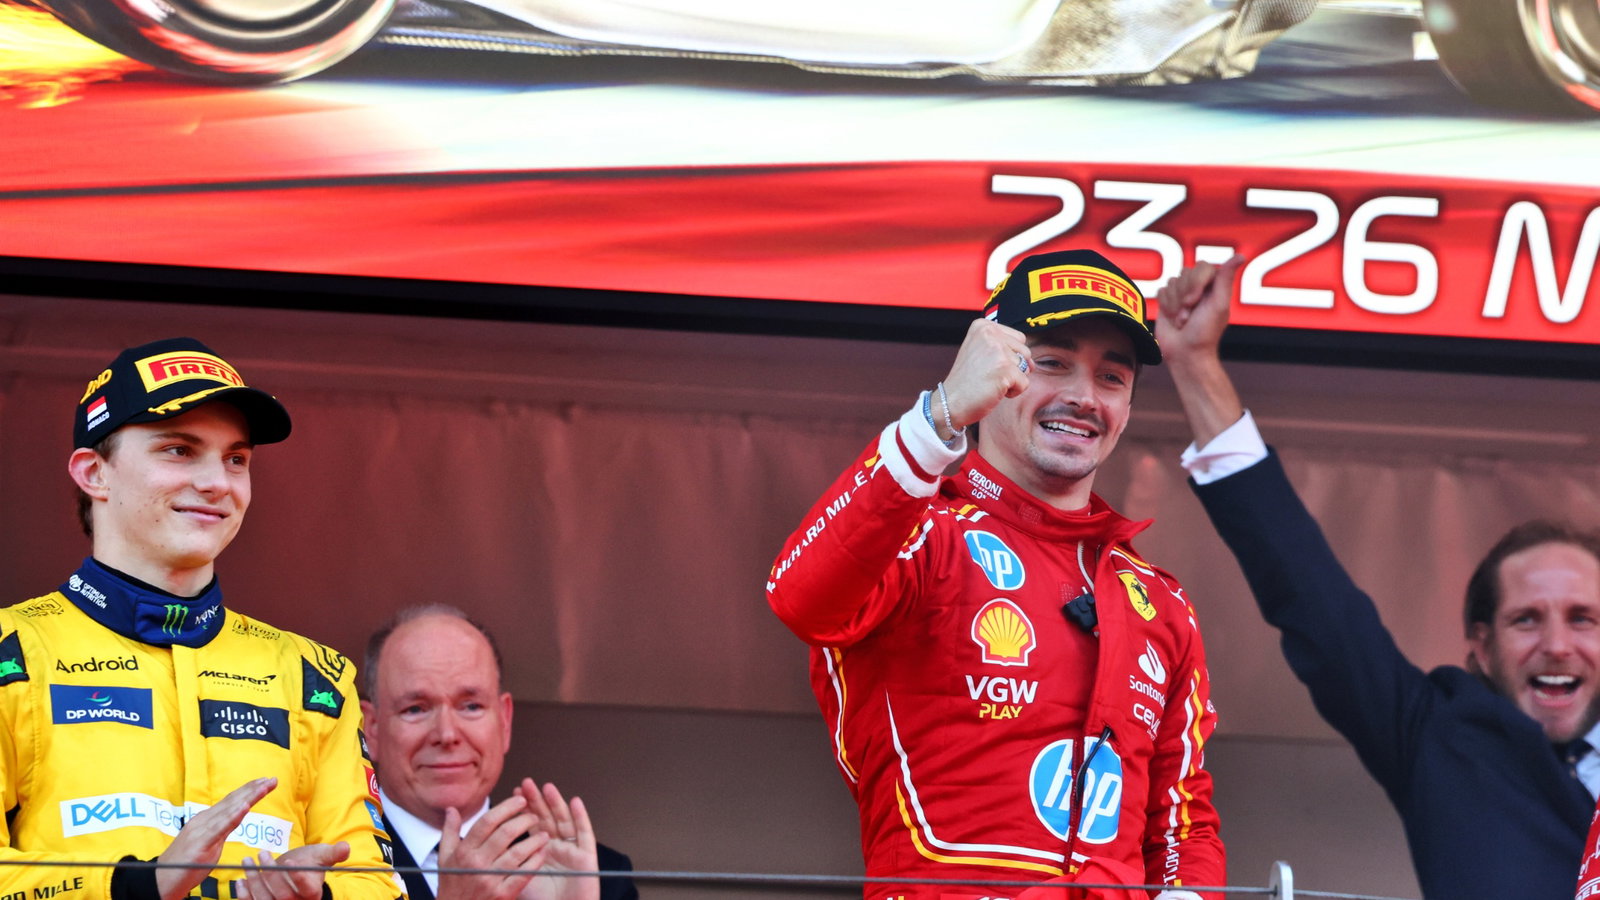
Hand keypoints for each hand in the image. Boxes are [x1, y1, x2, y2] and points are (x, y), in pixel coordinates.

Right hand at [156, 777, 275, 899]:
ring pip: (230, 810)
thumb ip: (222, 830)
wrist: (160, 880)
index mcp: (207, 820)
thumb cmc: (185, 864)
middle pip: (233, 801)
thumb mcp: (210, 844)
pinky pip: (220, 827)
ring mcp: (201, 830)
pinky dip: (234, 816)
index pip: (232, 801)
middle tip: (273, 779)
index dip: (249, 790)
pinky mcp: (200, 843)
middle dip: (254, 789)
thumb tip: (236, 818)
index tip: (266, 781)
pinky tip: (245, 806)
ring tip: (265, 786)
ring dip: (249, 797)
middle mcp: (204, 820)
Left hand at [237, 842, 349, 899]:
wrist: (295, 874)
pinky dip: (244, 895)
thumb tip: (346, 848)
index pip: (307, 890)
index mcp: (313, 894)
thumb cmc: (310, 864)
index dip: (297, 878)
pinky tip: (241, 880)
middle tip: (262, 853)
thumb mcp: (322, 856)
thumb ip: (333, 853)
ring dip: (254, 881)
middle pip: (283, 896)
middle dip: (270, 874)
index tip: (288, 862)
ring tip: (247, 862)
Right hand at [435, 797, 550, 899]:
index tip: (520, 800)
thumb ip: (449, 832)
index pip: (487, 822)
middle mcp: (477, 864)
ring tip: (543, 833)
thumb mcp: (445, 858)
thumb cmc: (452, 886)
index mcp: (464, 852)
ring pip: (517, 853)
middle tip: (534, 815)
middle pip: (505, 834)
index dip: (506, 808)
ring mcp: (490, 880)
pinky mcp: (503, 894)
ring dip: (534, 840)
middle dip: (523, 820)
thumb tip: (452, 809)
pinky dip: (535, 861)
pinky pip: (523, 874)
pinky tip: (542, 853)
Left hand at [516, 779, 599, 899]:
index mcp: (540, 854)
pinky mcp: (587, 857)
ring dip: (556, 803)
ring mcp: (572, 851)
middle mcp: (556, 849)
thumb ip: (507, 866)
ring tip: (546, 787)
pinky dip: (581, 817)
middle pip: (547, 819)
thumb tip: (487, 853)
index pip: (530, 826)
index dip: (523, 810)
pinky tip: (575, 802)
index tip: (514, 794)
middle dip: (537, 800)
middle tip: (527, 784)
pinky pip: (585, 833)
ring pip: (564, 821)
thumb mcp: (517, 883)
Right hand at [938, 318, 1032, 436]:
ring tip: (990, 382)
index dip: (1008, 357)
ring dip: (1012, 380)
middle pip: (1025, 352)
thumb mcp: (980, 352)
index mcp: (983, 326)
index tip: (986, 364)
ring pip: (1026, 368)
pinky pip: (1025, 383)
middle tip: (987, 375)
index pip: (1019, 339)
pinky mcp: (1005, 370)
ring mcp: (998, 351)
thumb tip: (1032, 363)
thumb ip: (1004, 347)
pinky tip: (993, 390)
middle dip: (1013, 368)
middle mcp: (990, 334)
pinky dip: (1012, 392)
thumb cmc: (967, 382)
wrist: (950, 403)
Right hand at [1153, 255, 1243, 363]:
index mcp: (1214, 285)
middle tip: (1189, 316)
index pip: (1201, 267)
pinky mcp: (1167, 300)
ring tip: (1183, 320)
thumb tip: (1240, 256)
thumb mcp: (1218, 305)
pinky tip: (1173, 318)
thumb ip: (1225, 278)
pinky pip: (1161, 291)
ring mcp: (1182, 293)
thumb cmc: (1204, 333)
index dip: (1195, 284)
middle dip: (1184, 296)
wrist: (1185, 353)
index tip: (1194, 303)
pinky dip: (1166, 307)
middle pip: (1184, 273)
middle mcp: (1198, 286)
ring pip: (1171, 282)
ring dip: (1175, 305)